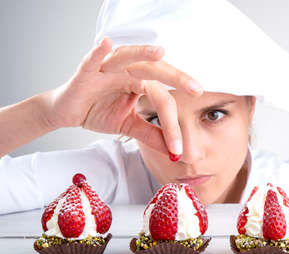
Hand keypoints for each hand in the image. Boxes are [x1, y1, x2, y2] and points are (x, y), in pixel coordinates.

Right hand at [44, 37, 202, 154]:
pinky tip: (106, 43)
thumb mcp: (129, 125)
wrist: (68, 112)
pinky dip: (98, 52)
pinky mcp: (86, 72)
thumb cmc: (99, 111)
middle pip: (156, 71)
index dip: (172, 124)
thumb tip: (174, 152)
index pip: (163, 100)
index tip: (178, 149)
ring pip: (128, 58)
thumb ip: (151, 134)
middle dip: (177, 78)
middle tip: (196, 89)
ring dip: (142, 53)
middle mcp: (128, 72)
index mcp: (141, 83)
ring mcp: (108, 69)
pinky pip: (93, 59)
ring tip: (159, 52)